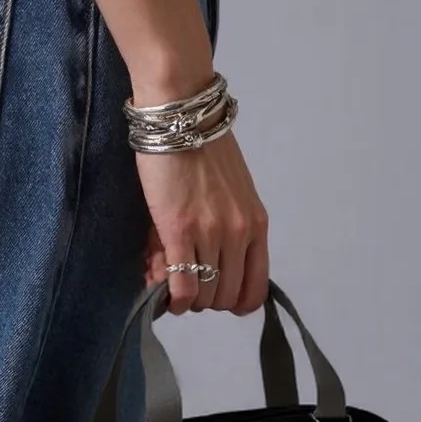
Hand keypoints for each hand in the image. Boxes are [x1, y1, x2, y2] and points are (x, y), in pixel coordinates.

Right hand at [136, 130, 269, 316]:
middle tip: (186, 285)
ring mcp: (211, 234)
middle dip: (205, 300)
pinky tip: (163, 295)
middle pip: (226, 296)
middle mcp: (240, 233)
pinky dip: (173, 299)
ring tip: (171, 283)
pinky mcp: (180, 231)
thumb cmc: (203, 149)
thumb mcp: (230, 194)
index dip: (234, 303)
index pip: (256, 288)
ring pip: (204, 294)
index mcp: (257, 224)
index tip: (215, 295)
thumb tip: (197, 268)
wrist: (181, 118)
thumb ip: (223, 232)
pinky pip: (182, 285)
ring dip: (186, 299)